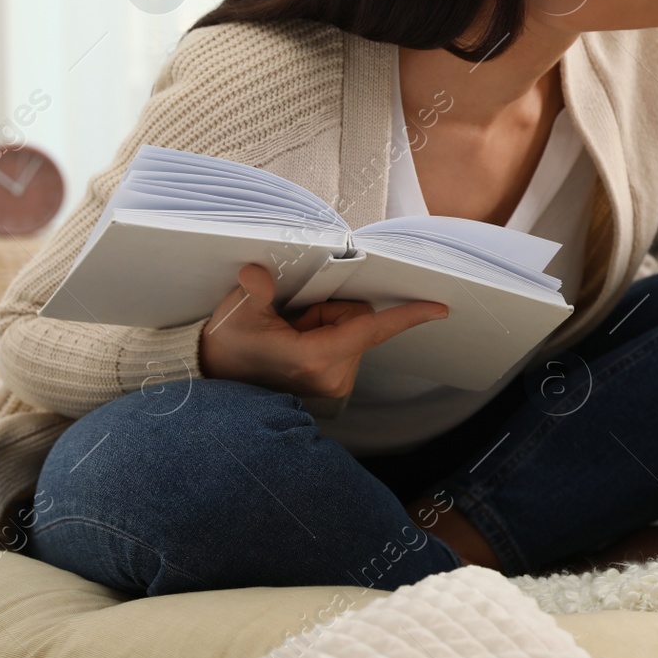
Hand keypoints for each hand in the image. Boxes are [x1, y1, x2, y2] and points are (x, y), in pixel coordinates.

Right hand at [198, 263, 447, 397]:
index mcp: (314, 358)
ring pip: (354, 331)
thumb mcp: (237, 315)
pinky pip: (347, 342)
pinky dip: (327, 335)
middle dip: (331, 311)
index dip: (406, 316)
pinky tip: (299, 343)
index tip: (439, 308)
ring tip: (291, 335)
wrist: (218, 377)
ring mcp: (335, 383)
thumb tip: (257, 274)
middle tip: (293, 320)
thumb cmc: (229, 345)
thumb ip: (254, 292)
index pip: (370, 329)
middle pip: (359, 321)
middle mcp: (332, 375)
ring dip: (327, 324)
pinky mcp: (335, 383)